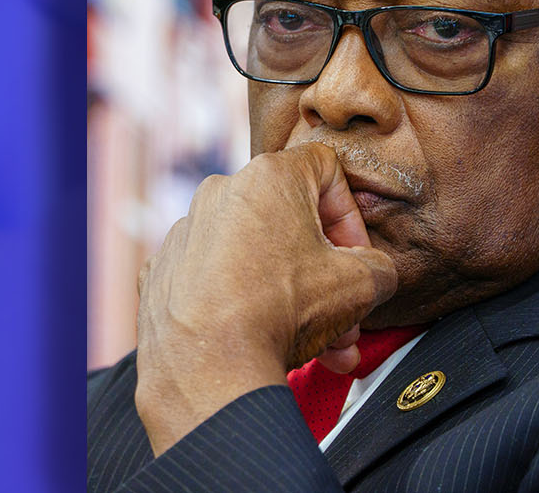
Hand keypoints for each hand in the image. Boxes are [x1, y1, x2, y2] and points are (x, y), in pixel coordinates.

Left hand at [133, 143, 398, 456]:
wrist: (209, 368)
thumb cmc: (283, 312)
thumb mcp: (363, 284)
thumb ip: (379, 266)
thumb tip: (373, 274)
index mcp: (268, 177)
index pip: (326, 170)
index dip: (351, 216)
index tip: (357, 258)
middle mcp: (220, 193)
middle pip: (290, 224)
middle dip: (325, 274)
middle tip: (345, 315)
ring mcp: (184, 234)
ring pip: (254, 256)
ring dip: (290, 296)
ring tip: (317, 346)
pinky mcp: (160, 273)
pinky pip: (213, 281)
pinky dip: (239, 304)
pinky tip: (261, 341)